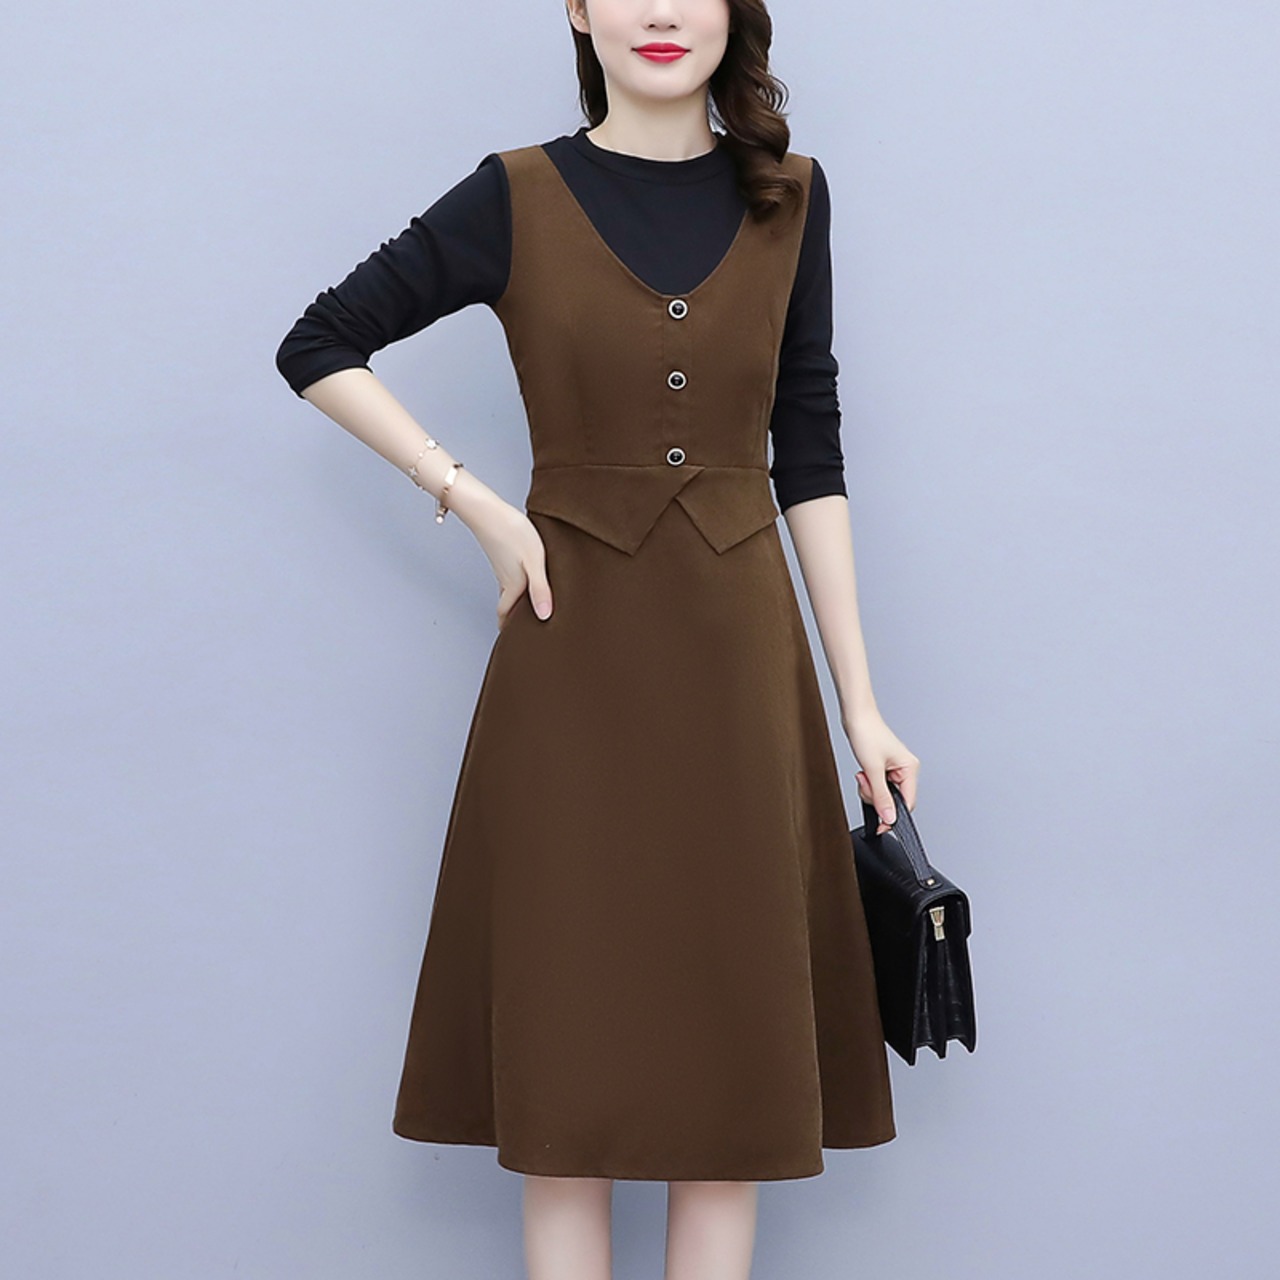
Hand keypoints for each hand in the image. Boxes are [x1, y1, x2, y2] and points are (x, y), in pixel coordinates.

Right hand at [464, 496, 553, 629]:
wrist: (488, 510)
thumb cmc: (513, 533)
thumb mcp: (535, 561)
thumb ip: (540, 589)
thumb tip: (545, 616)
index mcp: (513, 585)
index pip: (506, 615)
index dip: (509, 630)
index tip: (515, 643)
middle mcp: (506, 580)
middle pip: (507, 606)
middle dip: (513, 620)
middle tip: (522, 632)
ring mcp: (502, 567)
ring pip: (508, 592)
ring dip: (516, 603)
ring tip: (530, 611)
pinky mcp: (503, 555)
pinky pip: (509, 578)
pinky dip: (517, 587)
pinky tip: (527, 581)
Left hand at [841, 706, 919, 834]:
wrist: (855, 716)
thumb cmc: (867, 733)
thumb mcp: (872, 770)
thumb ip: (881, 797)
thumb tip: (889, 818)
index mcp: (910, 769)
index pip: (908, 803)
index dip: (893, 815)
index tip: (881, 824)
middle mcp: (905, 769)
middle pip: (893, 800)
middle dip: (876, 795)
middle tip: (866, 781)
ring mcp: (894, 769)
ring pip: (883, 794)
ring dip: (870, 789)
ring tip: (863, 773)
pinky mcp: (883, 767)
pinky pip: (877, 785)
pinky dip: (868, 783)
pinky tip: (863, 772)